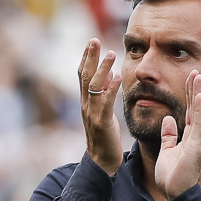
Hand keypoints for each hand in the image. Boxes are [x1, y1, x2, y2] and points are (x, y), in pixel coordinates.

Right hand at [78, 38, 122, 175]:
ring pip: (94, 86)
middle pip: (84, 76)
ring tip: (111, 53)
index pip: (82, 75)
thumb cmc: (105, 135)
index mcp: (85, 101)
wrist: (102, 160)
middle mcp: (85, 105)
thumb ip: (103, 94)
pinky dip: (111, 88)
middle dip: (89, 57)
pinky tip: (118, 76)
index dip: (85, 58)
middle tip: (94, 40)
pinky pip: (105, 102)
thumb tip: (108, 75)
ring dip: (102, 68)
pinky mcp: (101, 122)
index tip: (91, 42)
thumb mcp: (103, 111)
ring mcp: (92, 113)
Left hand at [156, 71, 200, 200]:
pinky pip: (198, 123)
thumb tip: (169, 119)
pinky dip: (198, 109)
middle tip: (194, 70)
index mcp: (190, 136)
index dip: (188, 94)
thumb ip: (169, 135)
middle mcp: (197, 136)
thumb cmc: (172, 176)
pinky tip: (197, 96)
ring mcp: (198, 139)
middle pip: (195, 107)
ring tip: (197, 76)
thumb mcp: (168, 150)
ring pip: (198, 111)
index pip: (190, 110)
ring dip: (197, 93)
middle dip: (194, 88)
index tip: (188, 78)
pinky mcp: (197, 145)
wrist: (175, 193)